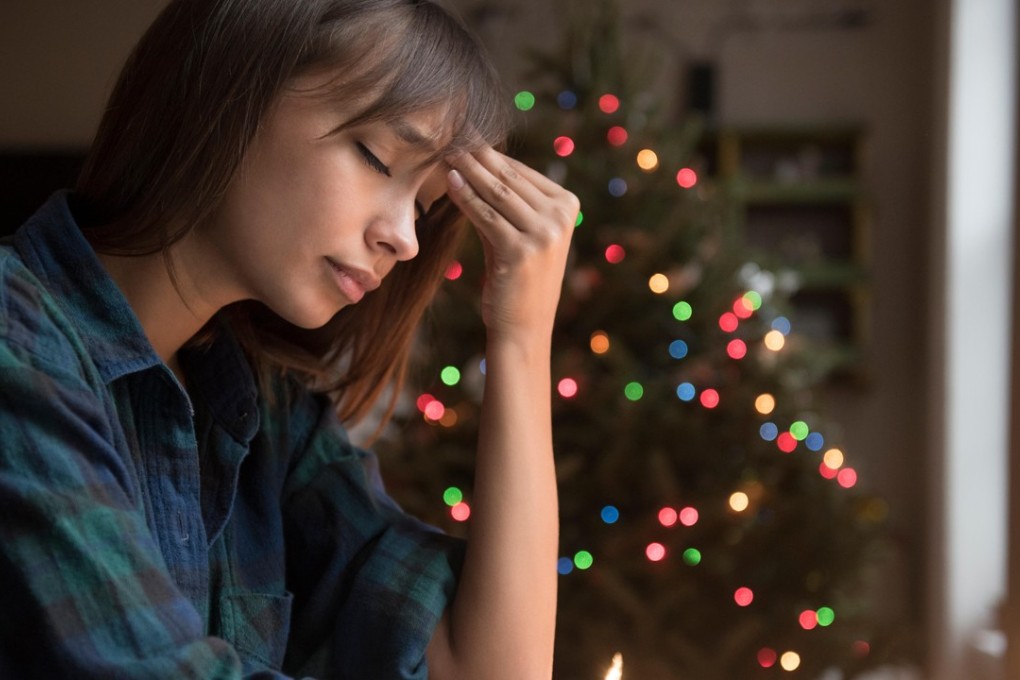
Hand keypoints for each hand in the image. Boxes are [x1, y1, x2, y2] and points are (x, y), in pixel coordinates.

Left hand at [445, 147, 578, 341]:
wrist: (524, 327)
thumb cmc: (517, 279)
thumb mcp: (519, 233)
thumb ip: (505, 201)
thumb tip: (475, 160)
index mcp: (568, 206)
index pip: (521, 172)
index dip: (490, 154)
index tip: (466, 137)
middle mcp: (560, 217)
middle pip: (509, 178)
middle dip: (477, 156)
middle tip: (451, 136)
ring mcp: (544, 233)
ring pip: (496, 192)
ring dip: (468, 170)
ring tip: (446, 153)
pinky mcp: (521, 250)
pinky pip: (485, 215)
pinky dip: (465, 197)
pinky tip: (450, 182)